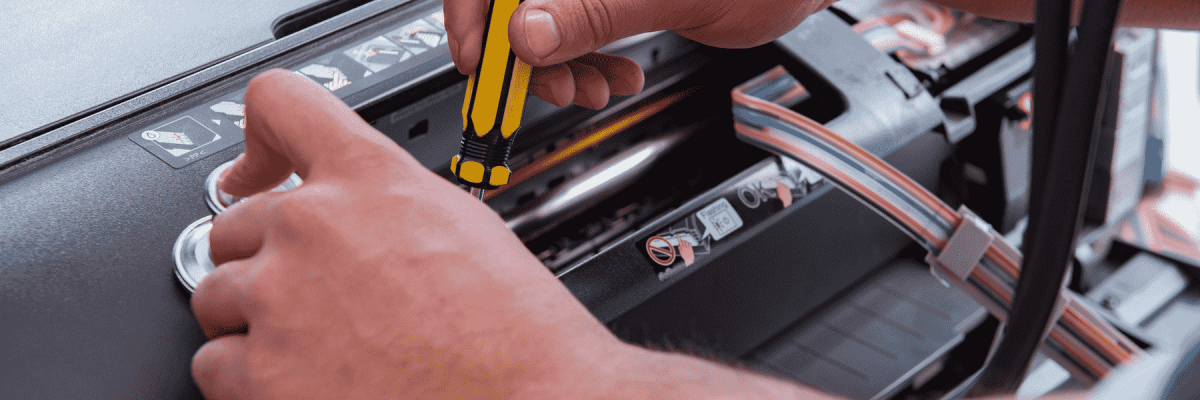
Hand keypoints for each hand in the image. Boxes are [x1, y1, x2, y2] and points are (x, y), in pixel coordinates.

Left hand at [189, 69, 634, 398]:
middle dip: (267, 259)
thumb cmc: (510, 329)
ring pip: (216, 297)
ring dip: (254, 320)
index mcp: (366, 177)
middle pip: (233, 223)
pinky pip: (215, 365)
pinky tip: (308, 381)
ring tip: (321, 345)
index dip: (260, 139)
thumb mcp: (459, 223)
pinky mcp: (259, 373)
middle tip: (317, 295)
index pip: (278, 104)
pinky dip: (250, 378)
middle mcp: (310, 227)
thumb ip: (385, 200)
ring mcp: (277, 300)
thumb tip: (354, 210)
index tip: (254, 171)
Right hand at [445, 0, 836, 108]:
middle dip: (524, 50)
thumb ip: (591, 12)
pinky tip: (614, 74)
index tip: (480, 61)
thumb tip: (522, 37)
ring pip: (543, 13)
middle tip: (551, 88)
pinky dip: (588, 54)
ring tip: (592, 89)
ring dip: (559, 61)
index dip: (473, 14)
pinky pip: (577, 19)